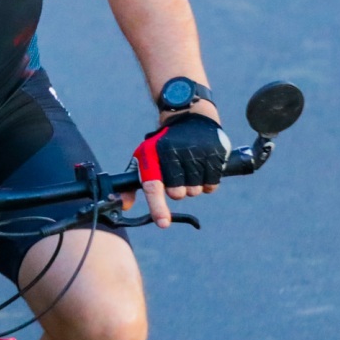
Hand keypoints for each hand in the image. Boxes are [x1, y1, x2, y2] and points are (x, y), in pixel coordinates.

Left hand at [127, 111, 229, 227]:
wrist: (188, 116)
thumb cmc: (163, 144)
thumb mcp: (144, 157)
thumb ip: (133, 183)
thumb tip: (124, 206)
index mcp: (155, 154)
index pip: (154, 186)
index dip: (158, 207)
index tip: (162, 223)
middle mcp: (176, 153)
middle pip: (178, 193)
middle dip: (177, 191)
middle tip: (176, 177)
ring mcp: (198, 153)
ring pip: (196, 191)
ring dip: (192, 187)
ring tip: (189, 170)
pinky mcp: (216, 154)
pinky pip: (212, 186)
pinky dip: (207, 184)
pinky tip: (202, 171)